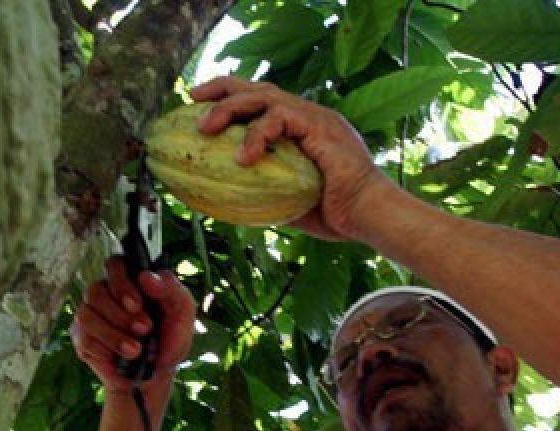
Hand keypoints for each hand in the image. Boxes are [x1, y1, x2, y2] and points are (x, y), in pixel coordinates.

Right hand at [70, 257, 195, 392]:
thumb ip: (172, 289)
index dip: (121, 282)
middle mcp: (106, 294)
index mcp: (130, 282)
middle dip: (121, 315)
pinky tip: (118, 357)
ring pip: (87, 315)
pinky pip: (83, 337)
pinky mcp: (81, 338)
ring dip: (113, 335)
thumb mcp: (182, 315)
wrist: (155, 377)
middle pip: (96, 290)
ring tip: (135, 351)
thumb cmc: (168, 341)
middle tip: (144, 331)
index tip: (136, 304)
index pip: (114, 264)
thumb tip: (146, 276)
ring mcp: (90, 315)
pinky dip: (104, 349)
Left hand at [190, 76, 394, 241]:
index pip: (259, 102)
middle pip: (257, 88)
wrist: (367, 214)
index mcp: (297, 128)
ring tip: (206, 129)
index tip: (198, 106)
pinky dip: (256, 135)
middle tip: (193, 100)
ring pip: (264, 96)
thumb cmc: (333, 212)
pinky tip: (243, 157)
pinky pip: (279, 119)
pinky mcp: (320, 125)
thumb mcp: (286, 201)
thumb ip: (261, 192)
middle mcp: (305, 115)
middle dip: (221, 89)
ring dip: (230, 109)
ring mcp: (314, 117)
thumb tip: (224, 202)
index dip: (228, 99)